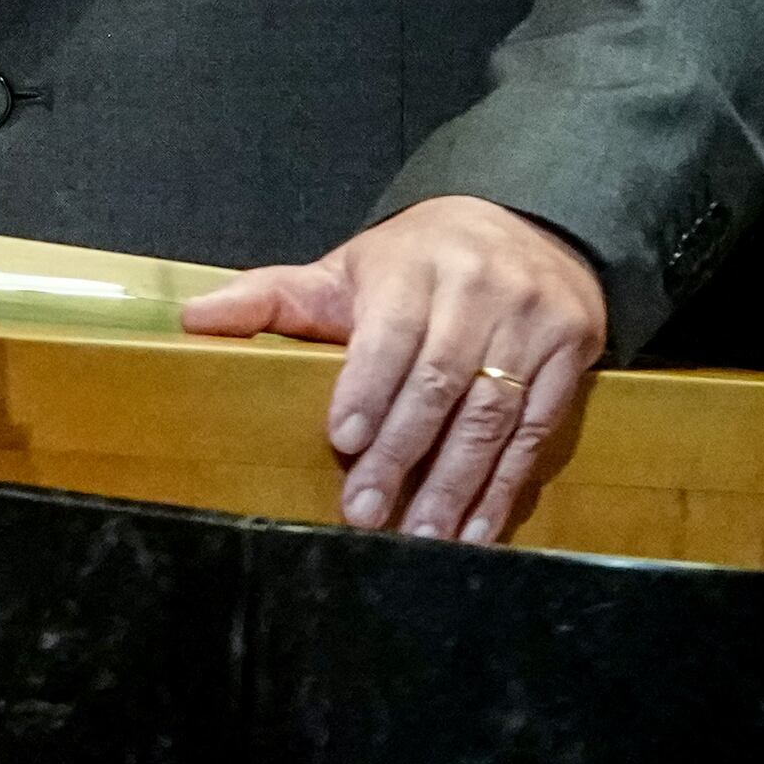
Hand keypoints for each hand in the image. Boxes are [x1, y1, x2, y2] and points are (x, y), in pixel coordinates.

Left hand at [183, 194, 610, 544]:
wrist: (526, 226)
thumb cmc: (415, 265)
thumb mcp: (346, 269)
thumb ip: (270, 297)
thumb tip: (192, 319)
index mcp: (415, 266)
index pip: (391, 331)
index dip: (369, 387)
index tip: (344, 440)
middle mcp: (479, 289)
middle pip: (439, 381)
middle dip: (402, 454)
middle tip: (366, 513)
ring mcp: (532, 322)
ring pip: (491, 413)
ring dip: (455, 484)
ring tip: (422, 537)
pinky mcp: (571, 353)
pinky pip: (536, 429)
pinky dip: (504, 486)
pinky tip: (476, 528)